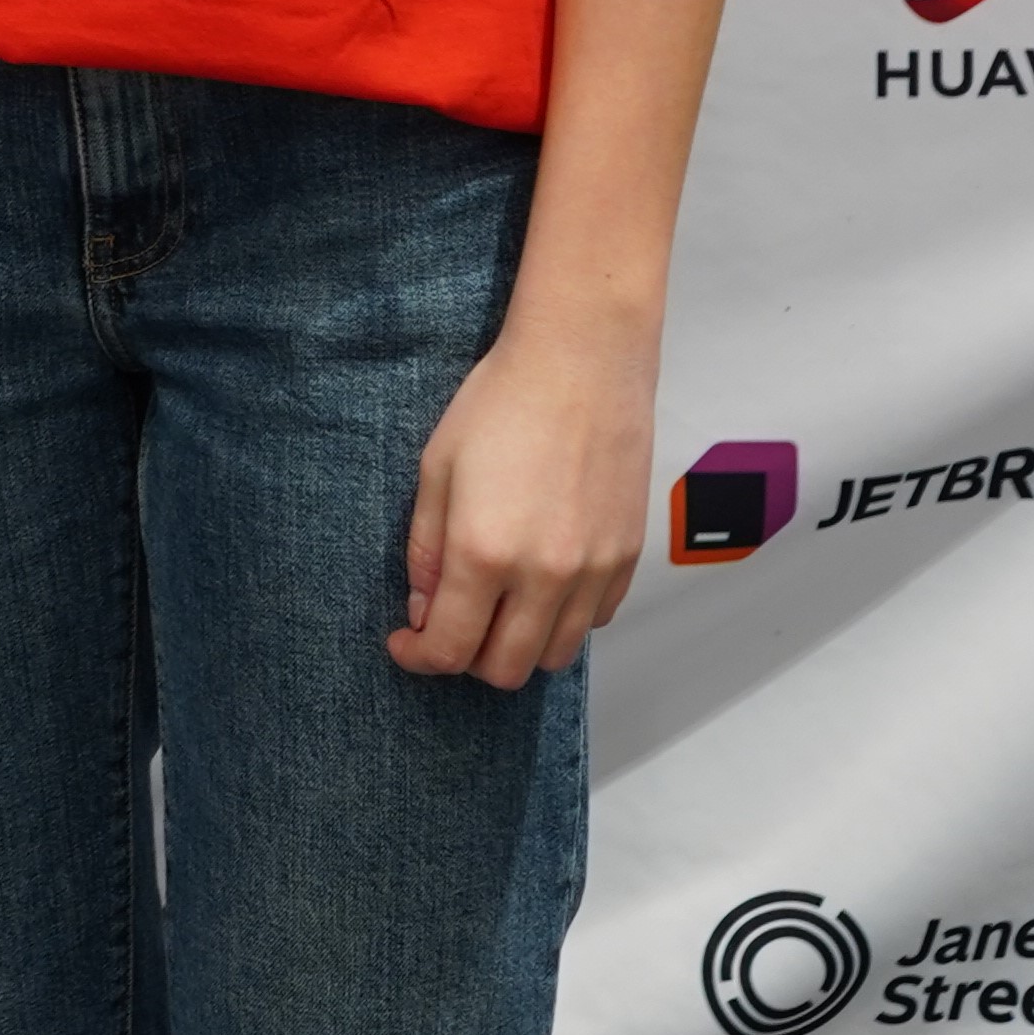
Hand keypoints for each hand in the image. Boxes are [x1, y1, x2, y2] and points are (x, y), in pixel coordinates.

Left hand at [393, 321, 649, 686]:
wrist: (581, 365)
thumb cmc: (501, 404)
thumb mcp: (436, 470)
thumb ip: (426, 549)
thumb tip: (424, 608)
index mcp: (484, 552)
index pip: (450, 648)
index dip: (419, 657)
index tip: (405, 643)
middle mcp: (545, 575)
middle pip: (506, 669)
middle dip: (466, 660)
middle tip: (446, 627)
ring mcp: (594, 572)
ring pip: (555, 656)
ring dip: (517, 647)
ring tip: (493, 609)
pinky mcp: (628, 559)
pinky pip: (594, 622)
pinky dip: (561, 621)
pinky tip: (538, 586)